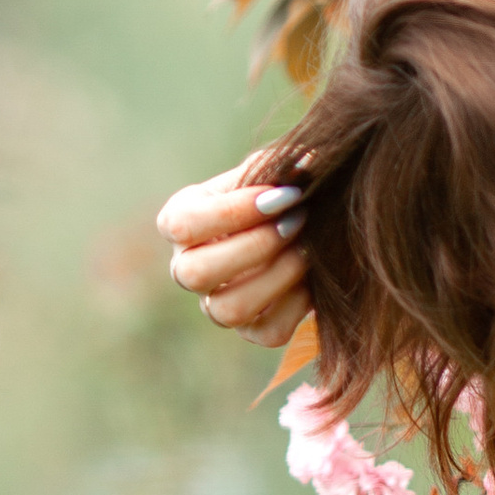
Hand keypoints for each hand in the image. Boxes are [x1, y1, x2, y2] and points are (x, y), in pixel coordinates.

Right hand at [156, 158, 311, 348]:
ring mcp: (217, 305)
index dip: (233, 212)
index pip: (182, 225)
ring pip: (227, 310)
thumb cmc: (276, 191)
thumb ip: (281, 166)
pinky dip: (297, 304)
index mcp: (180, 222)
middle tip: (298, 221)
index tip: (283, 194)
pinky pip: (268, 331)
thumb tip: (309, 163)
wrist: (305, 225)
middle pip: (194, 274)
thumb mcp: (270, 172)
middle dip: (254, 246)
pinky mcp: (252, 330)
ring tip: (308, 248)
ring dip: (276, 277)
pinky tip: (314, 276)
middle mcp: (188, 268)